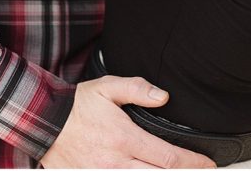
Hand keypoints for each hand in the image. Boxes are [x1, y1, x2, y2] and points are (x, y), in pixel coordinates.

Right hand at [41, 76, 214, 168]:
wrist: (43, 122)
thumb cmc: (76, 106)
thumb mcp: (105, 88)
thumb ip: (136, 88)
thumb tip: (163, 97)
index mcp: (124, 138)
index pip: (169, 158)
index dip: (193, 163)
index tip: (207, 164)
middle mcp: (117, 162)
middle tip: (199, 170)